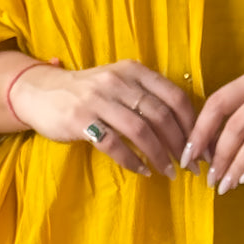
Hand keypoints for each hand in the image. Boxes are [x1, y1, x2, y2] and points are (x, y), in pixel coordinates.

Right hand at [11, 60, 195, 178]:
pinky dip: (132, 160)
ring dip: (160, 155)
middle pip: (161, 115)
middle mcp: (118, 81)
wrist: (40, 91)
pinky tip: (142, 171)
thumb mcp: (119, 82)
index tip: (202, 147)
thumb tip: (187, 126)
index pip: (175, 96)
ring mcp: (97, 99)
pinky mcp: (80, 120)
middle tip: (191, 166)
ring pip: (141, 130)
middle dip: (181, 144)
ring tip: (170, 172)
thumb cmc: (88, 91)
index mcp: (134, 70)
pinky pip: (114, 144)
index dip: (193, 124)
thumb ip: (147, 96)